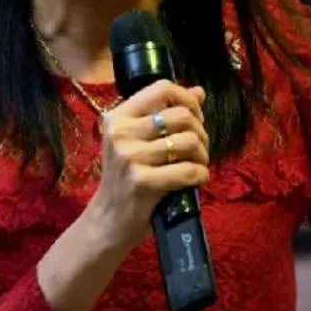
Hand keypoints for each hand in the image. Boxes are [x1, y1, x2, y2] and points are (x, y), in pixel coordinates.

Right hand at [85, 80, 209, 250]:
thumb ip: (166, 114)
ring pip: (189, 142)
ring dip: (202, 155)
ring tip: (196, 165)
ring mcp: (130, 158)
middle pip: (181, 116)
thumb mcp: (138, 142)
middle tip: (198, 149)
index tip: (195, 116)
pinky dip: (201, 175)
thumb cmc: (126, 179)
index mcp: (118, 117)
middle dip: (200, 132)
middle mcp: (121, 133)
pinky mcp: (143, 182)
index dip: (187, 99)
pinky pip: (189, 170)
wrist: (108, 221)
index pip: (162, 88)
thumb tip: (199, 92)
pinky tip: (196, 180)